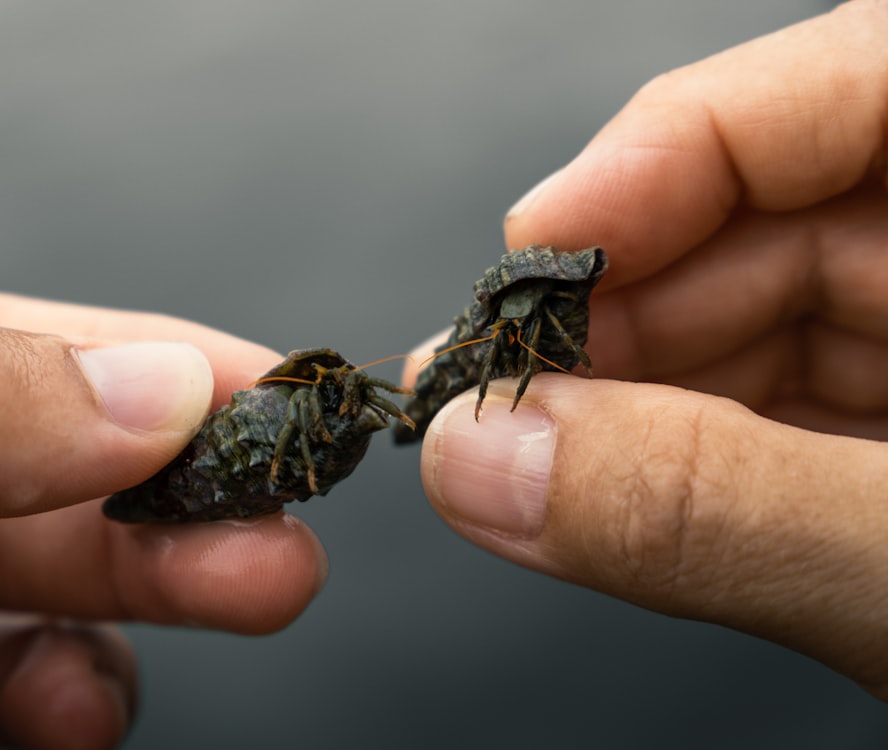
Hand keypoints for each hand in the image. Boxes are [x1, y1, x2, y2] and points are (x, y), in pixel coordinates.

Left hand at [0, 293, 326, 747]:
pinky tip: (84, 711)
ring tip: (244, 601)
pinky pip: (4, 689)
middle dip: (204, 500)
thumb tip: (171, 384)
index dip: (175, 368)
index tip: (287, 400)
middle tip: (292, 536)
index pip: (47, 350)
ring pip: (60, 583)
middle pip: (78, 475)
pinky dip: (71, 696)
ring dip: (166, 595)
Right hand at [407, 1, 887, 697]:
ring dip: (623, 395)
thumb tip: (492, 462)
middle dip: (615, 310)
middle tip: (498, 393)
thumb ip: (716, 510)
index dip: (668, 152)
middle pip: (769, 220)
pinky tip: (608, 490)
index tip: (535, 249)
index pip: (851, 87)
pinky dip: (674, 456)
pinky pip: (765, 415)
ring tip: (525, 456)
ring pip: (747, 328)